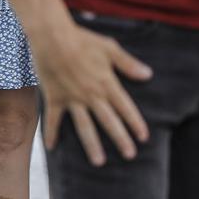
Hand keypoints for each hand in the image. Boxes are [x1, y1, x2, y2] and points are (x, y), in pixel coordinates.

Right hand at [31, 20, 153, 165]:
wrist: (51, 36)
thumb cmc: (82, 39)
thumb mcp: (109, 48)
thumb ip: (128, 64)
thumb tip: (148, 74)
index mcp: (107, 83)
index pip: (125, 108)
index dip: (135, 123)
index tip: (143, 138)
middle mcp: (91, 95)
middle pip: (109, 121)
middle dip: (120, 139)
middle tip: (129, 155)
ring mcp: (72, 98)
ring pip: (84, 126)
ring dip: (92, 145)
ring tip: (99, 162)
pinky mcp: (54, 97)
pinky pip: (53, 119)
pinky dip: (51, 133)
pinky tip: (51, 147)